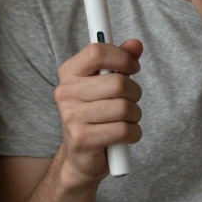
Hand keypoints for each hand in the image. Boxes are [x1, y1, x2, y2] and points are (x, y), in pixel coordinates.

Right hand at [54, 40, 142, 186]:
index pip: (96, 52)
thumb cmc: (96, 115)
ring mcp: (71, 116)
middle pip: (118, 83)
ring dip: (134, 116)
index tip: (133, 67)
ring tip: (124, 120)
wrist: (80, 156)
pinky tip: (123, 136)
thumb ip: (119, 62)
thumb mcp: (105, 85)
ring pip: (124, 108)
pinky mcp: (82, 138)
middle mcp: (65, 92)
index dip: (122, 57)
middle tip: (129, 101)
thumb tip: (136, 44)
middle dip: (134, 93)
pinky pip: (123, 130)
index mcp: (69, 73)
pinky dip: (133, 133)